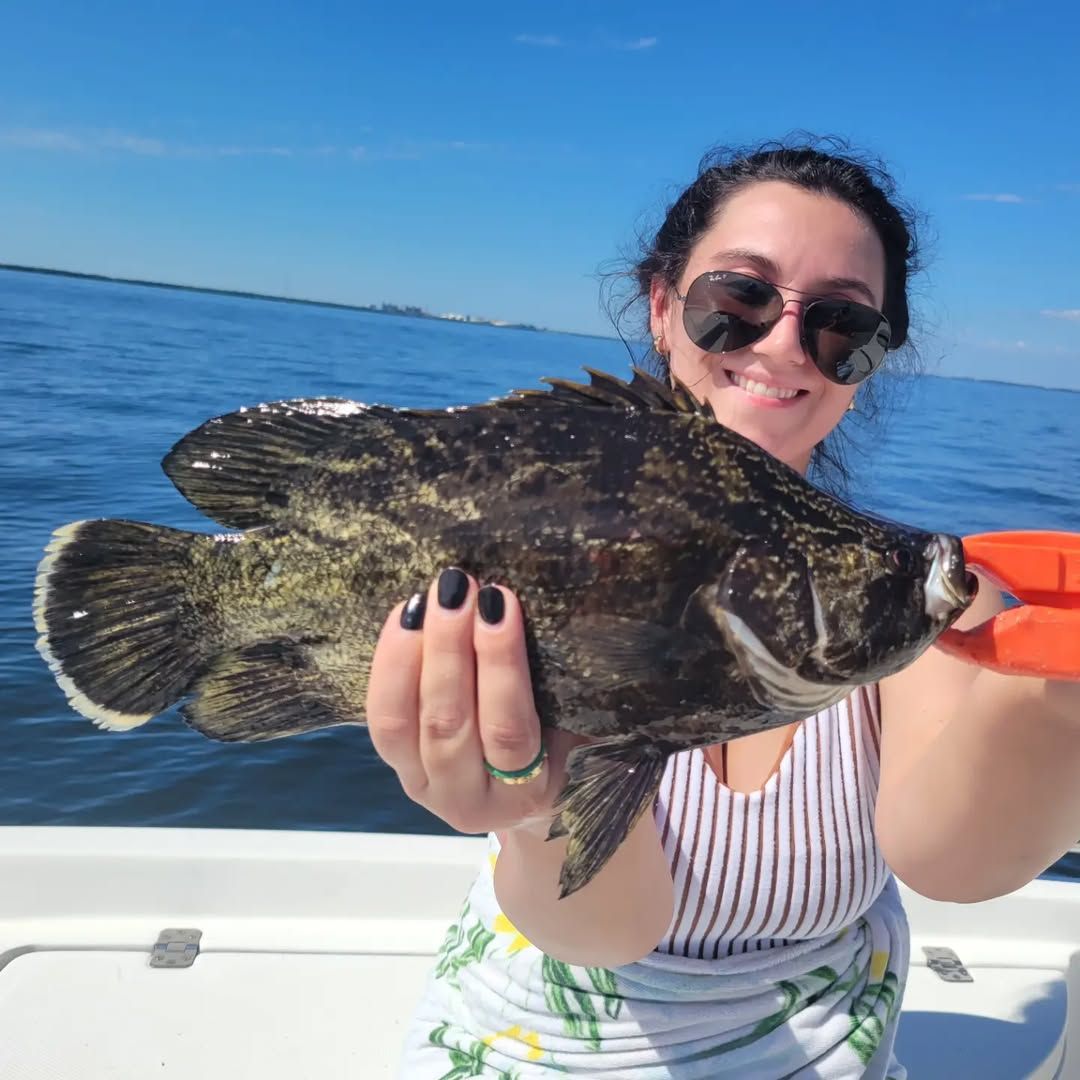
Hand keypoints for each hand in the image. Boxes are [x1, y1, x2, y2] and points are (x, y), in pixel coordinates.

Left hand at [366, 567, 581, 836]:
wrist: (535, 791)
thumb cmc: (572, 742)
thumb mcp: (589, 724)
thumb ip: (587, 686)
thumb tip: (590, 607)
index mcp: (531, 792)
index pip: (508, 731)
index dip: (500, 665)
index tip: (499, 603)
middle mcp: (471, 800)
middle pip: (448, 724)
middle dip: (449, 648)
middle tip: (457, 588)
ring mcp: (424, 788)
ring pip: (401, 724)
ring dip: (411, 653)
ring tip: (426, 599)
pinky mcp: (396, 769)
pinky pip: (381, 718)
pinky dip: (388, 665)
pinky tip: (405, 617)